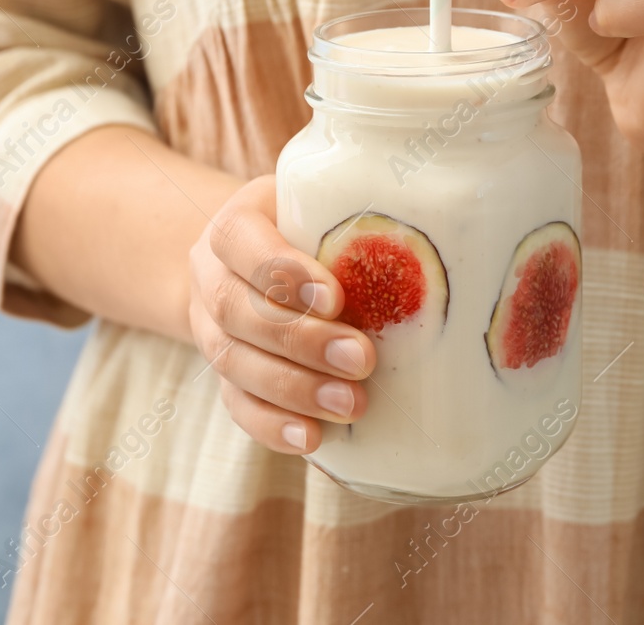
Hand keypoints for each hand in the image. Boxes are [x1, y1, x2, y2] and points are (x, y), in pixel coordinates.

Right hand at [188, 176, 376, 454]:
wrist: (248, 266)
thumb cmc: (304, 229)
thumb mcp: (318, 206)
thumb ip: (353, 215)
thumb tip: (433, 230)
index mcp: (232, 226)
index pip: (240, 242)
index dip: (284, 272)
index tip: (336, 298)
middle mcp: (210, 278)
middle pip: (238, 311)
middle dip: (302, 340)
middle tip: (361, 360)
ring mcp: (210, 331)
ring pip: (235, 363)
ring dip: (293, 389)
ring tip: (350, 405)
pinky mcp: (222, 376)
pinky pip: (236, 405)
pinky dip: (272, 425)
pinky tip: (312, 437)